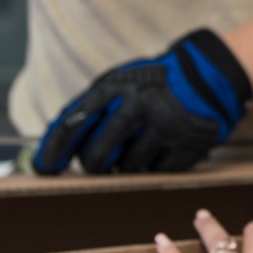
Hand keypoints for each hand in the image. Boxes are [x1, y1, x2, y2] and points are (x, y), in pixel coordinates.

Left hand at [35, 29, 251, 173]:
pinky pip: (153, 173)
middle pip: (98, 155)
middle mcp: (140, 105)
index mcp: (119, 85)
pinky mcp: (185, 146)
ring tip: (130, 150)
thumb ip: (91, 106)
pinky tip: (153, 153)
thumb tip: (54, 143)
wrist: (207, 79)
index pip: (75, 122)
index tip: (44, 167)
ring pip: (125, 168)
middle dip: (91, 164)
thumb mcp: (121, 81)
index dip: (55, 149)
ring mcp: (165, 127)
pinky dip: (148, 169)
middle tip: (93, 164)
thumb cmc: (153, 84)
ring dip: (122, 166)